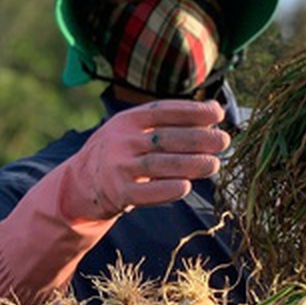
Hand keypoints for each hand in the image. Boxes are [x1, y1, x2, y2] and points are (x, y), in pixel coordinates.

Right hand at [57, 100, 229, 220]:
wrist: (81, 183)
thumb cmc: (122, 153)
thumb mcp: (135, 129)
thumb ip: (167, 123)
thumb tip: (216, 113)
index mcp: (129, 119)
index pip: (165, 111)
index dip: (193, 111)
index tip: (218, 114)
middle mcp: (122, 140)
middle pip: (167, 138)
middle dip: (200, 138)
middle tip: (224, 141)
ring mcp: (119, 167)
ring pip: (160, 164)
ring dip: (191, 164)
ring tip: (214, 164)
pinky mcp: (118, 193)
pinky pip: (146, 192)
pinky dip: (168, 189)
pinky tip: (187, 186)